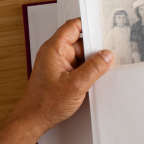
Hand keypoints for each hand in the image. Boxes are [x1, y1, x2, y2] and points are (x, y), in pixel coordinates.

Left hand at [15, 18, 112, 132]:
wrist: (34, 119)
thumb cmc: (45, 103)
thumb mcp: (76, 85)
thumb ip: (94, 68)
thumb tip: (107, 55)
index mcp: (54, 49)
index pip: (73, 26)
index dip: (89, 25)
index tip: (105, 28)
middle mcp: (56, 53)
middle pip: (81, 41)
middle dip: (95, 47)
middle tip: (109, 54)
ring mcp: (60, 63)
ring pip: (82, 55)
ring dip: (93, 61)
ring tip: (102, 69)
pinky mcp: (63, 73)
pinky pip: (80, 66)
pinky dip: (88, 70)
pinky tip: (95, 78)